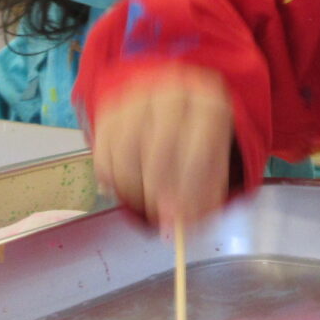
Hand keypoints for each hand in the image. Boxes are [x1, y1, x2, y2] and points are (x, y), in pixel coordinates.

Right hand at [91, 67, 234, 234]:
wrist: (176, 99)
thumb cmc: (199, 135)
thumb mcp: (214, 160)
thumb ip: (202, 195)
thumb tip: (178, 225)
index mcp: (208, 103)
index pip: (198, 150)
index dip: (187, 190)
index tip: (179, 216)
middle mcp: (172, 94)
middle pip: (160, 149)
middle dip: (157, 191)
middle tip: (158, 213)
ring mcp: (138, 98)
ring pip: (126, 152)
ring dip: (132, 188)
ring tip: (144, 201)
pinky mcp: (111, 109)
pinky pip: (104, 153)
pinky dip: (112, 179)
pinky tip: (125, 187)